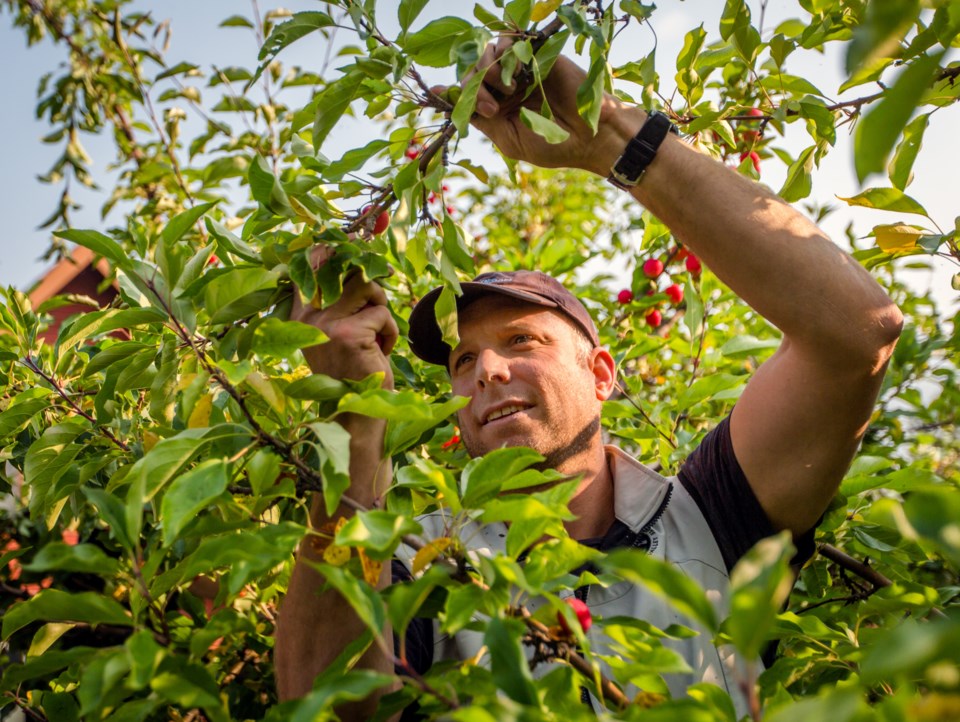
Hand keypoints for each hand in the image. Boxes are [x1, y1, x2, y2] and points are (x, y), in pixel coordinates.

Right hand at [290, 249, 397, 388]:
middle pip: (347, 270)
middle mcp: (308, 316)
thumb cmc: (353, 369)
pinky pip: (383, 314)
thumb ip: (340, 301)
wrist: (355, 410)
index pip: (310, 266)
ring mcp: (326, 324)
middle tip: (382, 296)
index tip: (353, 235)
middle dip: (372, 281)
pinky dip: (390, 332)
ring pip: (367, 286)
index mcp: (300, 313)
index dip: (332, 246)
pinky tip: (380, 352)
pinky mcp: (349, 333)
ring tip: (378, 332)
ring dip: (381, 306)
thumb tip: (358, 259)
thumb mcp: (338, 332)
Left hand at [460, 38, 643, 175]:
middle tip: (493, 108)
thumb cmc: (553, 146)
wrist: (590, 136)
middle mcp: (506, 87)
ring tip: (507, 93)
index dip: (452, 93)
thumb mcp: (509, 140)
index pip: (467, 94)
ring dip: (488, 73)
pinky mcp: (536, 55)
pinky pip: (509, 42)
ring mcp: (521, 70)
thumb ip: (482, 120)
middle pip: (472, 73)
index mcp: (498, 109)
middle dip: (474, 89)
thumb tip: (451, 103)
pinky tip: (517, 78)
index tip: (436, 93)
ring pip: (486, 55)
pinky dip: (504, 56)